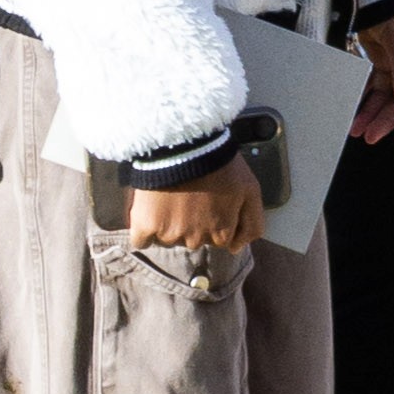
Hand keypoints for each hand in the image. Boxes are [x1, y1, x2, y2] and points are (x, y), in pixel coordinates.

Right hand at [126, 157, 265, 252]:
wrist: (187, 144)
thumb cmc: (221, 164)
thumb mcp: (250, 190)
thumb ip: (252, 224)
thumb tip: (236, 249)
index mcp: (221, 233)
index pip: (219, 240)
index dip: (215, 219)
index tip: (209, 202)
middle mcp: (196, 240)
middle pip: (193, 240)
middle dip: (193, 223)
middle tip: (190, 196)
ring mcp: (170, 235)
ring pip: (168, 240)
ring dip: (169, 225)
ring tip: (170, 198)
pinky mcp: (146, 226)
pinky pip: (141, 241)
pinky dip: (144, 232)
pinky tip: (149, 213)